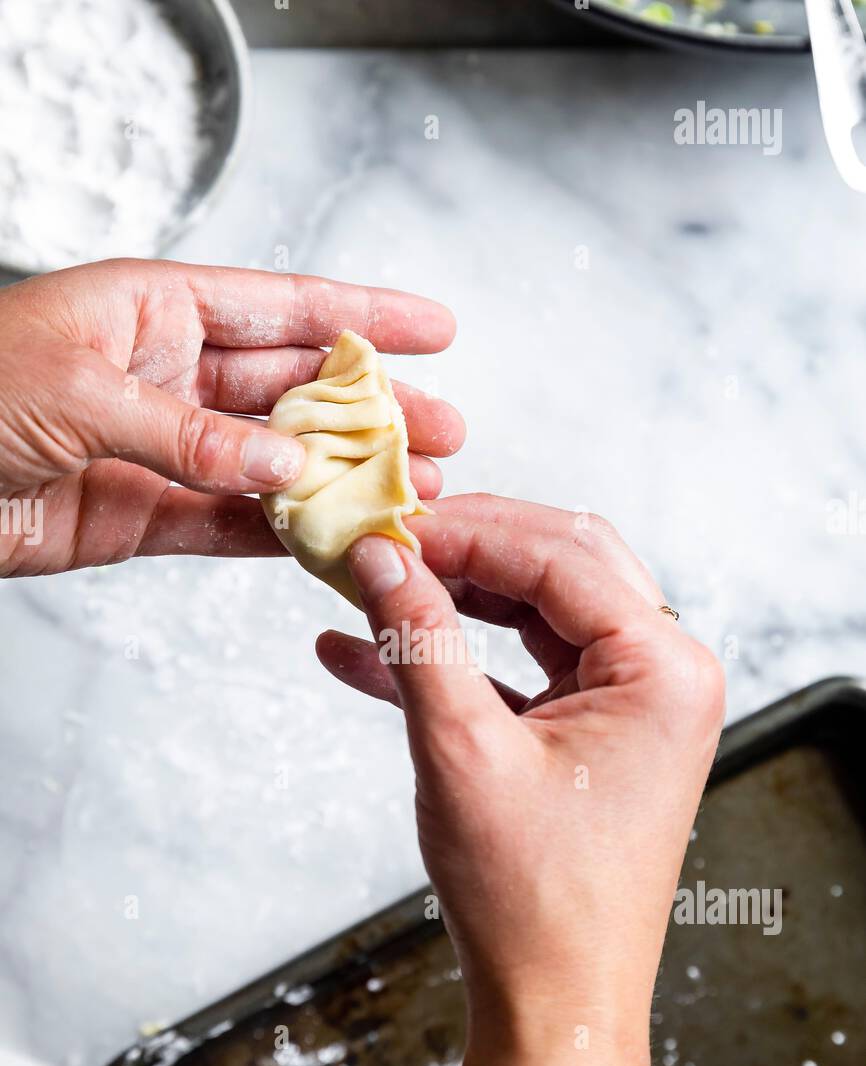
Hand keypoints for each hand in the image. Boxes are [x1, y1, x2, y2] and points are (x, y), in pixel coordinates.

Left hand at [0, 259, 462, 576]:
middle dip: (373, 410)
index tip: (434, 329)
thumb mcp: (79, 392)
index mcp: (156, 310)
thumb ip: (190, 433)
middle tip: (444, 432)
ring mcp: (164, 448)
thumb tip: (286, 460)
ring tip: (412, 494)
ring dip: (342, 479)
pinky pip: (231, 524)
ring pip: (275, 463)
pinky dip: (284, 536)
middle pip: (296, 390)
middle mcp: (170, 375)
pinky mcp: (145, 515)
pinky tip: (337, 539)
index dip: (364, 315)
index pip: (282, 307)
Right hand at [318, 494, 724, 1065]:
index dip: (464, 532)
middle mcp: (665, 675)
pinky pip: (521, 667)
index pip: (560, 556)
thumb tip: (380, 558)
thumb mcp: (462, 751)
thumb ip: (421, 640)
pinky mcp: (593, 733)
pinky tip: (369, 651)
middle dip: (464, 549)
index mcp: (664, 669)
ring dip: (453, 596)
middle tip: (382, 541)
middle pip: (559, 564)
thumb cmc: (532, 898)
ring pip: (537, 607)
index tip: (383, 524)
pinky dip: (455, 657)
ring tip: (369, 584)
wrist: (554, 1002)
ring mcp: (633, 704)